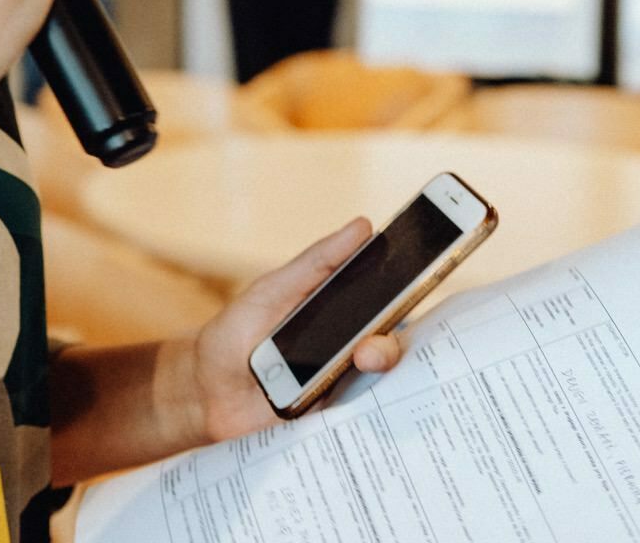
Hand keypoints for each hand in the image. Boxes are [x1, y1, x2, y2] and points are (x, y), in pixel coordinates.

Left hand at [189, 219, 403, 443]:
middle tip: (372, 341)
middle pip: (394, 340)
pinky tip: (352, 398)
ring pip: (384, 376)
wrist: (205, 391)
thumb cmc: (237, 332)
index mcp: (342, 309)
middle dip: (392, 340)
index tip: (434, 272)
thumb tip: (363, 225)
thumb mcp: (274, 290)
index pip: (390, 298)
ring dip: (379, 364)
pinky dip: (366, 406)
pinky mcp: (333, 415)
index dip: (417, 287)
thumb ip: (317, 263)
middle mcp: (351, 344)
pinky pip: (362, 412)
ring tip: (361, 359)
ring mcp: (344, 380)